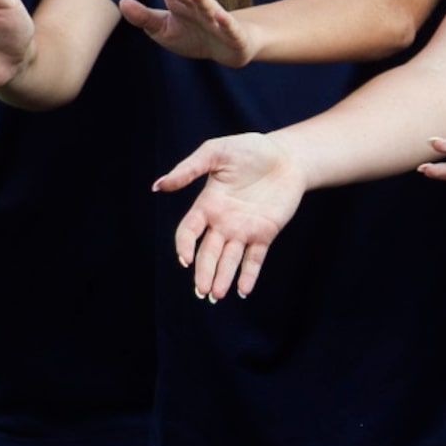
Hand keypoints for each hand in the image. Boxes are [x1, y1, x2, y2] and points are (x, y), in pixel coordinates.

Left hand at [122, 0, 260, 66]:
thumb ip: (143, 17)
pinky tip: (219, 16)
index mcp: (179, 1)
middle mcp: (197, 6)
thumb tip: (121, 1)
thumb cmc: (194, 36)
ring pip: (207, 5)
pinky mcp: (232, 34)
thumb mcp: (163, 29)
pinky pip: (228, 27)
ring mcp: (216, 19)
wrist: (230, 48)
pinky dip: (225, 22)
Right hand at [156, 132, 305, 300]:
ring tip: (215, 296)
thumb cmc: (250, 149)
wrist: (287, 156)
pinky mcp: (265, 233)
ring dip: (222, 278)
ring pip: (229, 260)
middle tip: (201, 291)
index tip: (185, 259)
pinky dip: (248, 274)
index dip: (185, 246)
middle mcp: (223, 222)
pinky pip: (254, 258)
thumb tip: (158, 185)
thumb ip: (189, 169)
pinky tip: (242, 291)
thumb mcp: (216, 152)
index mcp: (207, 205)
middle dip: (203, 272)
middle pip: (208, 252)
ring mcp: (244, 230)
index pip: (188, 231)